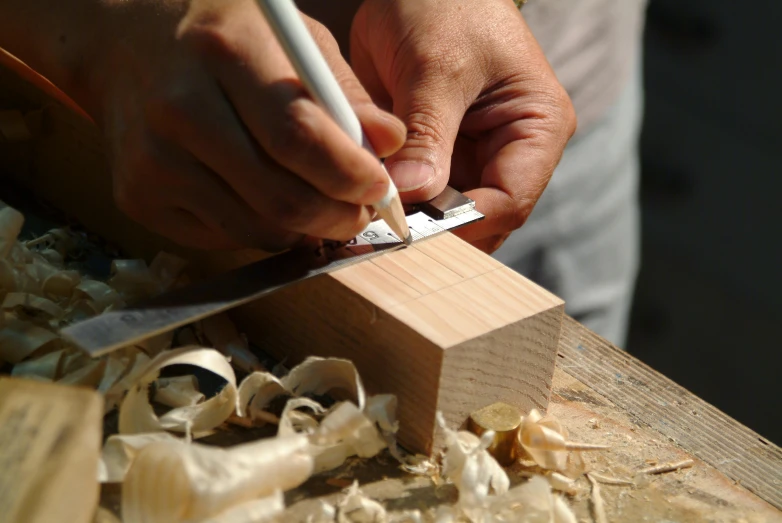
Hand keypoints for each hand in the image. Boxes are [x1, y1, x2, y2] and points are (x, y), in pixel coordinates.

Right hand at [22, 0, 405, 250]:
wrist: (125, 46)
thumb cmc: (223, 38)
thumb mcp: (292, 40)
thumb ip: (343, 93)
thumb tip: (392, 145)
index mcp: (225, 54)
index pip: (298, 136)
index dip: (349, 174)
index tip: (380, 189)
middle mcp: (180, 109)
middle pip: (280, 197)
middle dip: (338, 217)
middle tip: (360, 212)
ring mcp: (153, 160)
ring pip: (257, 229)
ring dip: (304, 229)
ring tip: (318, 203)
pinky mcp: (137, 197)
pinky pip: (225, 238)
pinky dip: (261, 229)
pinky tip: (263, 198)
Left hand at [351, 0, 575, 251]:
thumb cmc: (445, 4)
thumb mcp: (436, 66)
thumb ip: (428, 133)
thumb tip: (411, 192)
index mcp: (537, 128)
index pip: (510, 200)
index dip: (464, 222)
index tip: (412, 228)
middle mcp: (509, 152)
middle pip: (481, 219)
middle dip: (436, 229)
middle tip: (385, 231)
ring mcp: (471, 158)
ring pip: (447, 216)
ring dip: (411, 222)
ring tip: (371, 221)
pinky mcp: (435, 157)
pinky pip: (418, 196)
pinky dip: (395, 204)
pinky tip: (366, 204)